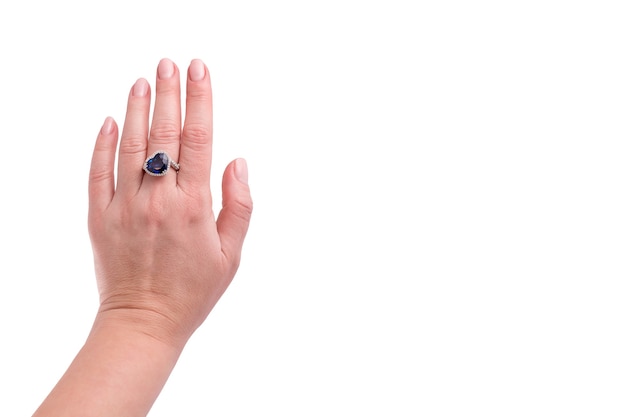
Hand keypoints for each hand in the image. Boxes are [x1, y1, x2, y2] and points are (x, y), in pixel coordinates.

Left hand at [88, 58, 251, 346]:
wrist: (144, 322)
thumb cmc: (194, 291)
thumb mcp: (231, 254)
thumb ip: (239, 205)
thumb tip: (238, 161)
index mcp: (194, 206)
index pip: (198, 140)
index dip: (200, 101)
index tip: (199, 71)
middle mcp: (158, 200)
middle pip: (164, 134)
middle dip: (169, 94)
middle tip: (170, 63)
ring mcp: (125, 207)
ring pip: (130, 146)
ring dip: (136, 109)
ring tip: (143, 80)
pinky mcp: (99, 217)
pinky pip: (98, 173)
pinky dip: (103, 144)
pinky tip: (109, 119)